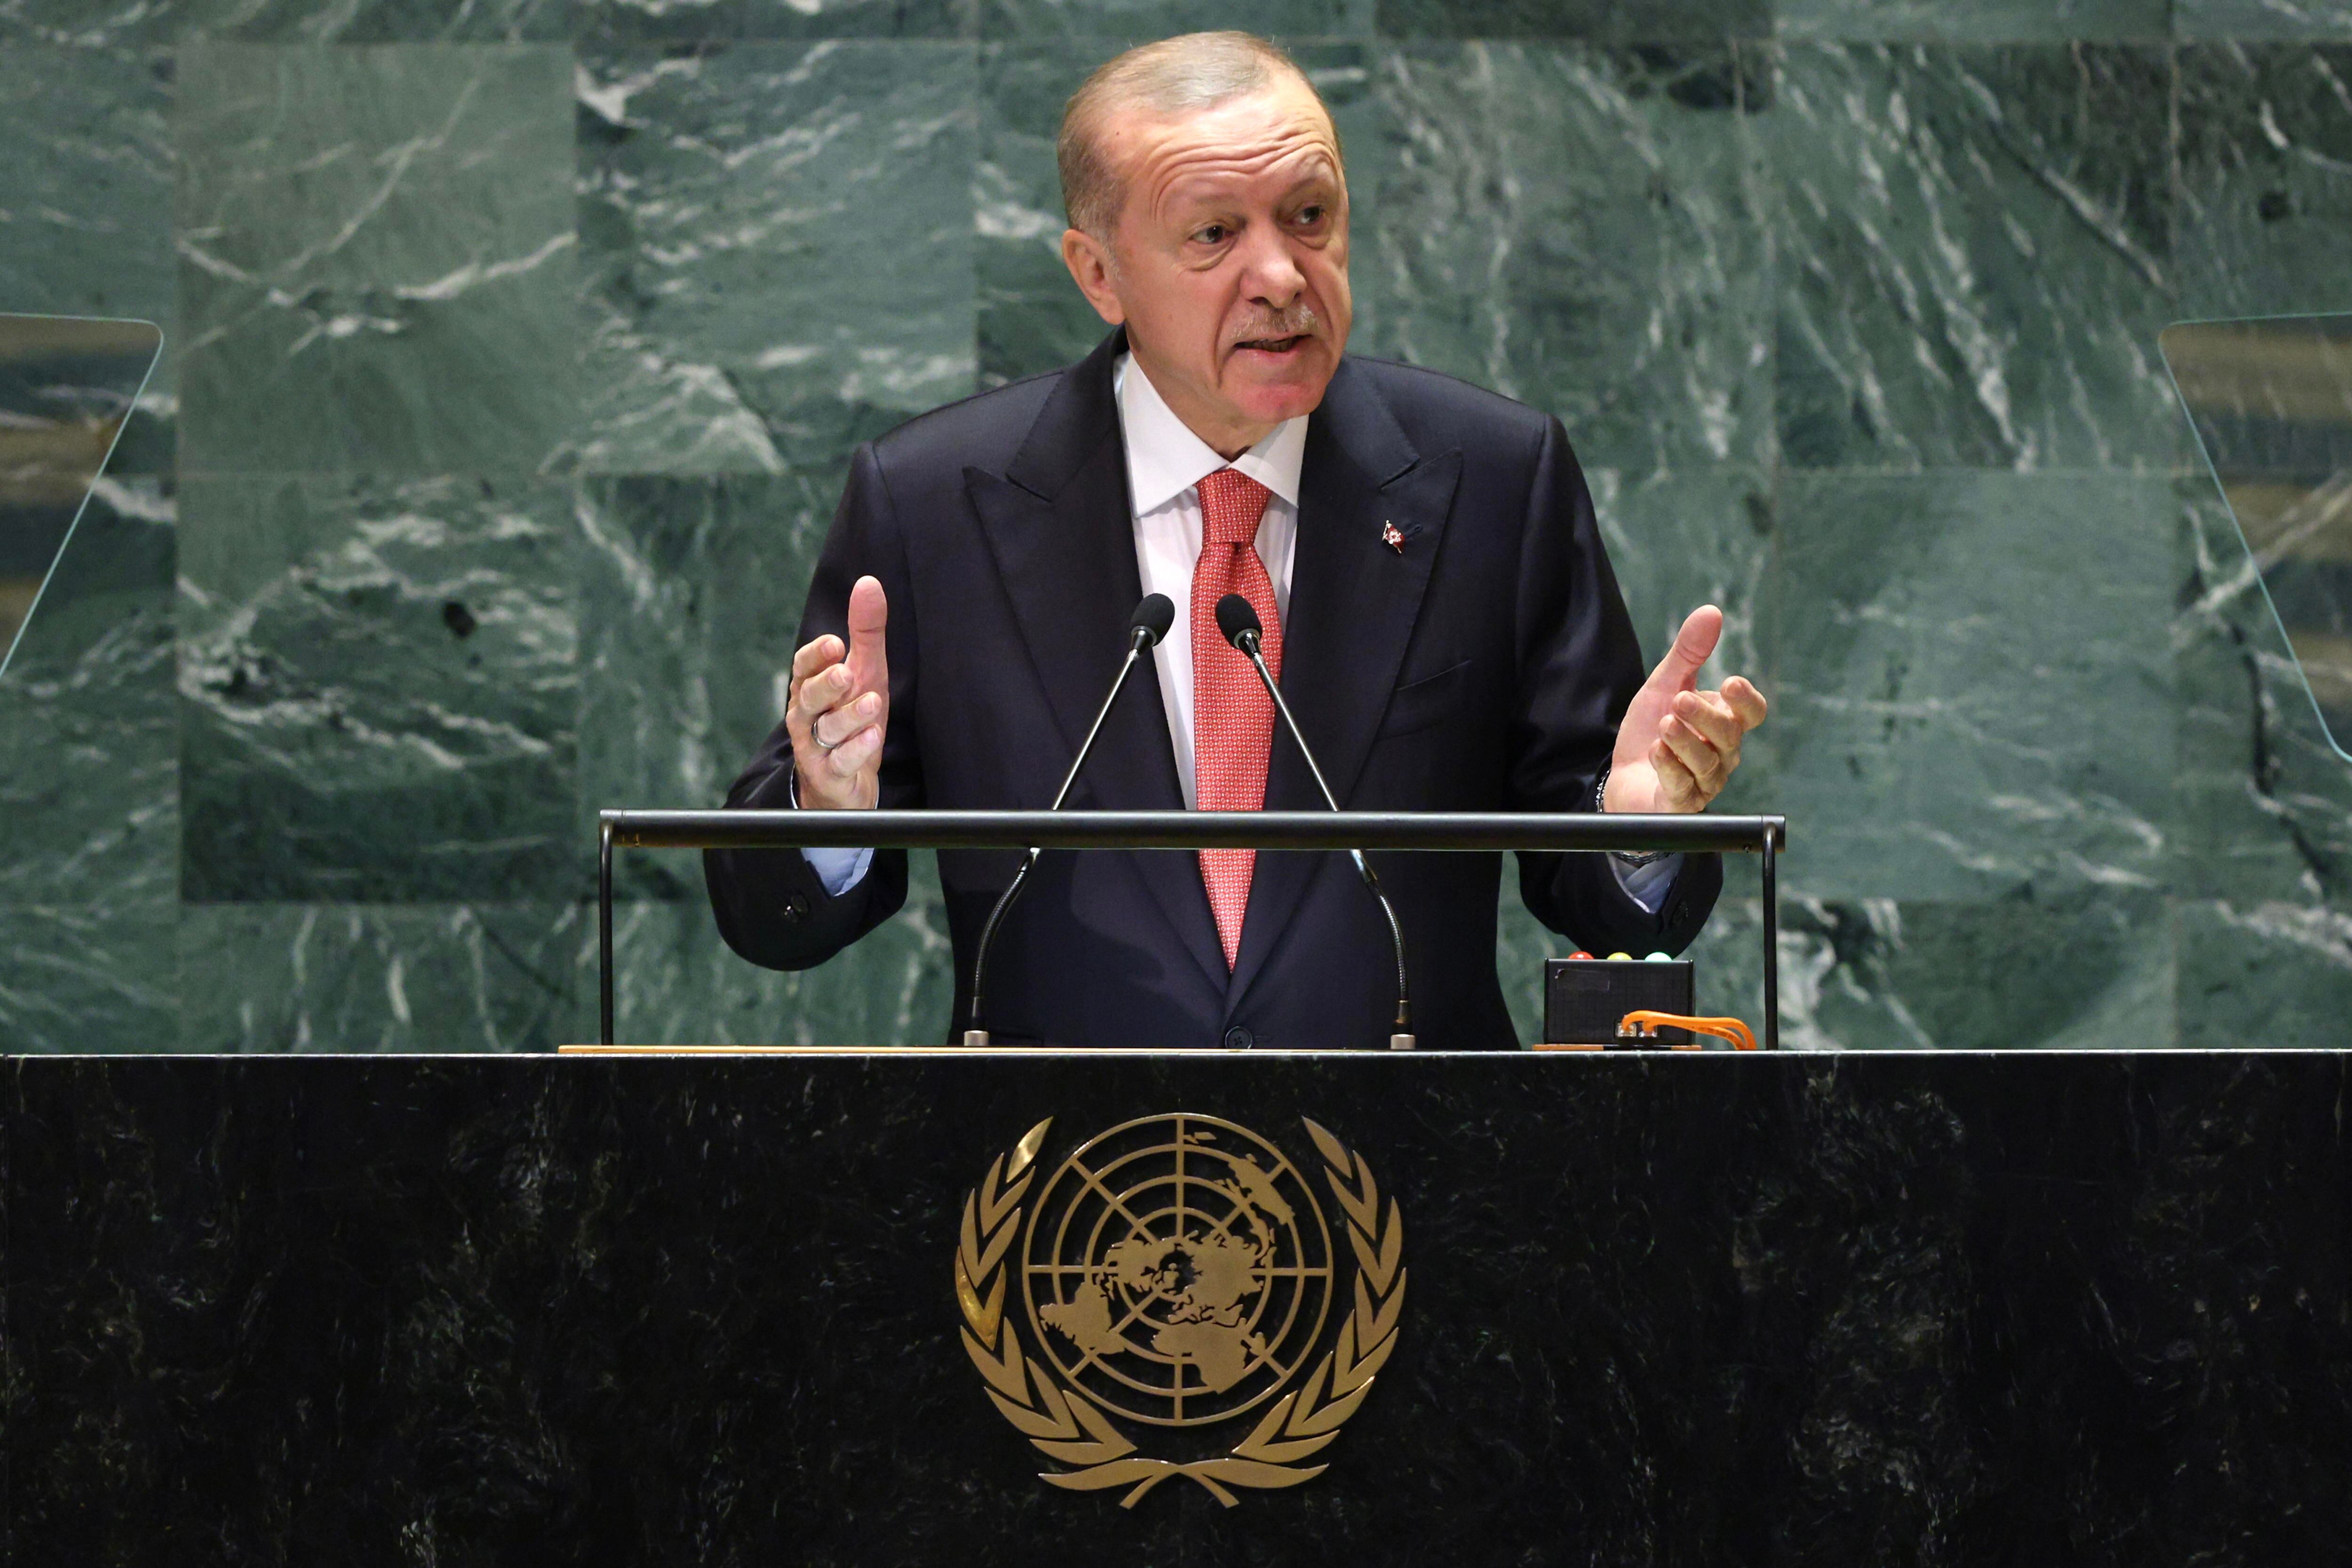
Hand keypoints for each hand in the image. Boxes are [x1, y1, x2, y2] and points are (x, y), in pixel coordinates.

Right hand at [788, 575, 888, 809]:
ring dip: (849, 717)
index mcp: (810, 687)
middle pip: (809, 697)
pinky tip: (871, 738)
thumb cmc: (853, 716)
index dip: (816, 656)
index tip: (835, 643)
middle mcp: (806, 715)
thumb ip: (865, 632)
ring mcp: (815, 747)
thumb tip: (869, 583)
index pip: (803, 667)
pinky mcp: (830, 775)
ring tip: (872, 703)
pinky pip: (839, 763)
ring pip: (826, 730)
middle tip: (846, 673)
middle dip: (826, 685)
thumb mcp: (865, 671)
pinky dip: (855, 751)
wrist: (847, 779)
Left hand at [1603, 605, 1767, 814]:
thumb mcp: (1664, 685)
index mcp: (1724, 723)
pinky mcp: (1681, 803)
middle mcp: (1721, 754)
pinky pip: (1683, 787)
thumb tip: (1711, 612)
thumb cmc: (1650, 729)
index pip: (1752, 713)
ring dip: (1685, 742)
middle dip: (1705, 716)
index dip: (1746, 700)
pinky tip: (1655, 751)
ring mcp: (1704, 781)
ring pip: (1707, 763)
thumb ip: (1689, 653)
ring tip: (1664, 724)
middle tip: (1679, 701)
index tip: (1730, 682)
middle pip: (1729, 736)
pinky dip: (1670, 767)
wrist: (1621, 776)